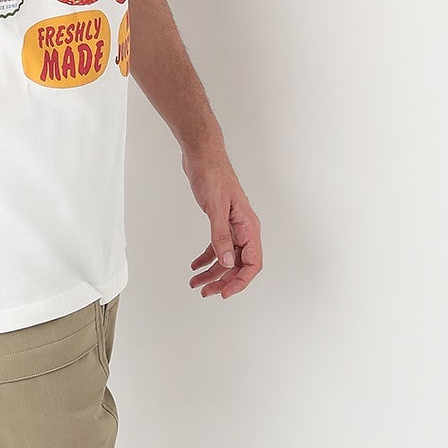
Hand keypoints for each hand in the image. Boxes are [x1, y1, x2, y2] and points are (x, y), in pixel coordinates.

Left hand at [183, 141, 262, 298]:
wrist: (202, 155)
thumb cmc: (212, 175)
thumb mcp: (215, 208)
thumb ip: (220, 236)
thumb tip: (227, 262)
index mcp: (248, 226)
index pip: (252, 263)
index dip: (240, 281)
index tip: (224, 292)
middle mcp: (244, 228)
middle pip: (238, 264)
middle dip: (222, 280)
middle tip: (205, 292)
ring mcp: (232, 225)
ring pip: (226, 257)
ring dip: (212, 272)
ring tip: (195, 284)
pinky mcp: (220, 220)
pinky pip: (217, 246)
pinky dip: (206, 257)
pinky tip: (195, 266)